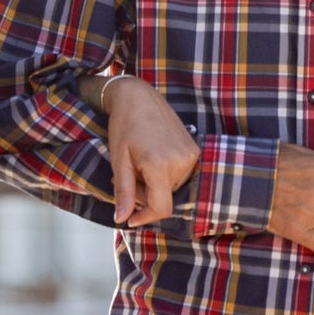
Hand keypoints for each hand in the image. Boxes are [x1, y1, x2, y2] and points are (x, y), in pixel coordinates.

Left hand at [101, 76, 200, 227]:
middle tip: (126, 176)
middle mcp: (181, 161)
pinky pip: (178, 174)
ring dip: (152, 184)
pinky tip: (149, 158)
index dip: (145, 217)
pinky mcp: (194, 148)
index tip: (130, 219)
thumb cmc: (124, 125)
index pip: (161, 207)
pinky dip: (162, 174)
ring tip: (137, 164)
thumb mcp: (119, 160)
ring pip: (171, 187)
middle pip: (164, 197)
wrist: (138, 95)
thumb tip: (122, 219)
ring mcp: (191, 154)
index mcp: (161, 164)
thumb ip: (123, 191)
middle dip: (143, 194)